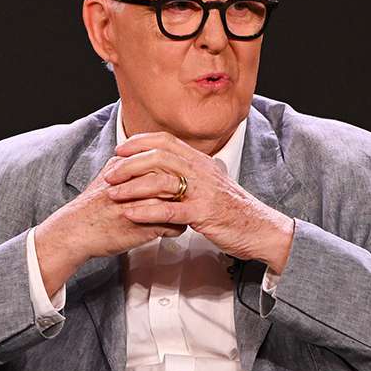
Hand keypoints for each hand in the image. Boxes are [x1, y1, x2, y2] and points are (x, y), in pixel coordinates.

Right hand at [32, 156, 187, 294]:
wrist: (74, 232)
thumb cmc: (89, 208)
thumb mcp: (107, 177)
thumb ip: (127, 166)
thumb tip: (144, 159)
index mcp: (127, 168)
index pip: (164, 161)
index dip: (177, 170)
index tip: (183, 179)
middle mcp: (137, 183)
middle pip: (176, 178)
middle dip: (187, 187)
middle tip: (192, 195)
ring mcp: (143, 204)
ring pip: (179, 201)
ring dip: (185, 207)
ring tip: (184, 212)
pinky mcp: (146, 226)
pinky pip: (174, 226)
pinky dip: (177, 227)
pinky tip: (172, 228)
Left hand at [103, 132, 293, 268]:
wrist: (261, 229)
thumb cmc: (233, 210)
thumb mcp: (213, 183)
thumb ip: (193, 172)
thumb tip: (172, 163)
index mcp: (202, 161)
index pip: (167, 141)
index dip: (140, 142)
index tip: (120, 150)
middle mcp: (202, 171)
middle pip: (160, 156)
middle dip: (129, 164)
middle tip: (109, 174)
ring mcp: (203, 192)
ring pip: (161, 181)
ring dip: (132, 187)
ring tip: (112, 194)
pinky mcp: (203, 214)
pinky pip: (169, 210)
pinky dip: (146, 211)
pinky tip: (129, 214)